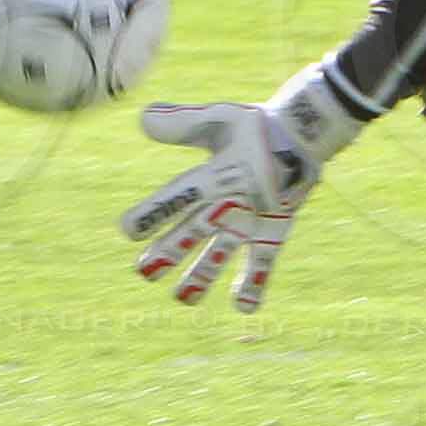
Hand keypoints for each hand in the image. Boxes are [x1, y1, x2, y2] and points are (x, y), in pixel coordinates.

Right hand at [126, 71, 357, 309]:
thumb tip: (143, 118)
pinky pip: (261, 264)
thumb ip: (186, 122)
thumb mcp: (221, 120)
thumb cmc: (256, 128)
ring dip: (202, 276)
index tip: (128, 230)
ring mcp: (245, 224)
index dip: (153, 214)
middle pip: (189, 234)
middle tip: (145, 272)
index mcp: (207, 181)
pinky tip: (244, 307)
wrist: (297, 137)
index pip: (174, 199)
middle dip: (168, 253)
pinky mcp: (270, 234)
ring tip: (184, 299)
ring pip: (218, 255)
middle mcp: (220, 207)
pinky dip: (253, 284)